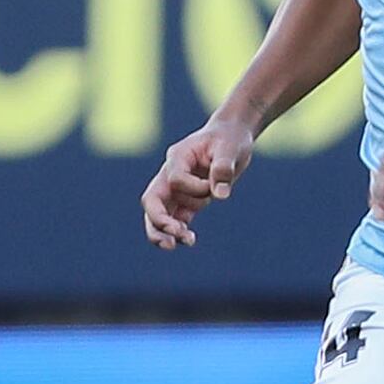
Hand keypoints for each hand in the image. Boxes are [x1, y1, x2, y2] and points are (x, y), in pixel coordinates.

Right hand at [141, 114, 255, 248]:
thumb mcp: (231, 148)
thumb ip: (223, 169)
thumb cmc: (229, 139)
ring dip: (165, 231)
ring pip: (159, 214)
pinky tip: (189, 240)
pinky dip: (179, 231)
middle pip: (152, 200)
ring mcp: (176, 189)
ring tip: (174, 245)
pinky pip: (177, 218)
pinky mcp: (187, 200)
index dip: (194, 188)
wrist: (231, 137)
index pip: (175, 179)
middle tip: (172, 235)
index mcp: (178, 157)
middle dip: (158, 219)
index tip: (214, 185)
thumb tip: (221, 195)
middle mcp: (170, 174)